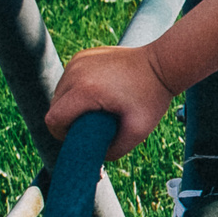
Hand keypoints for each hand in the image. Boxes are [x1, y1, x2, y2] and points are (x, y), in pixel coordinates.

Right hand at [46, 44, 177, 161]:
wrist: (162, 64)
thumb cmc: (152, 97)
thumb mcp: (138, 131)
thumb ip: (114, 151)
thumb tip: (94, 160)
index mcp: (85, 90)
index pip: (54, 119)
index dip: (63, 133)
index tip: (82, 135)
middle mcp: (76, 72)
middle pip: (55, 106)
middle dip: (69, 119)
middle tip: (93, 123)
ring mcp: (78, 61)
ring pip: (60, 92)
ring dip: (72, 104)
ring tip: (97, 108)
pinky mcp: (82, 56)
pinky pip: (69, 79)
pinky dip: (78, 89)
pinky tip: (97, 92)